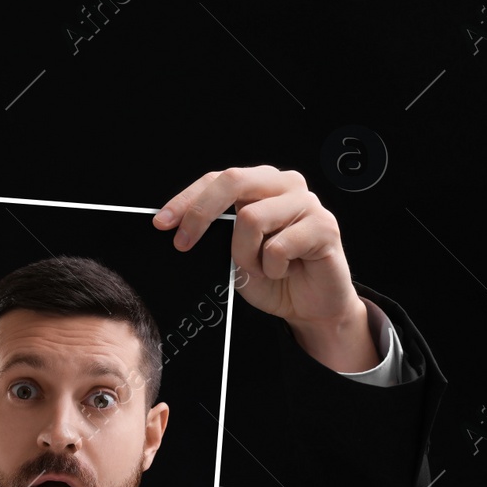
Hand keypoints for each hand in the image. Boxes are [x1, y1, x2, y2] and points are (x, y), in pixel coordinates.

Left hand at [153, 165, 377, 371]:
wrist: (310, 307)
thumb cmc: (272, 276)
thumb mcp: (232, 253)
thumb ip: (217, 232)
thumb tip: (179, 227)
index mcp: (260, 185)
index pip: (216, 179)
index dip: (186, 200)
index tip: (161, 223)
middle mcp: (284, 185)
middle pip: (233, 180)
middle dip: (200, 212)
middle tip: (183, 243)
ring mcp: (307, 203)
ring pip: (252, 218)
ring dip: (245, 254)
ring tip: (261, 268)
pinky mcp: (325, 226)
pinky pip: (278, 246)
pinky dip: (272, 267)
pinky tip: (285, 270)